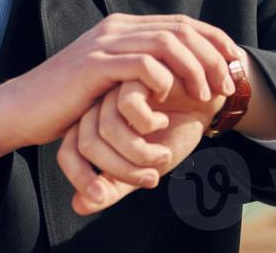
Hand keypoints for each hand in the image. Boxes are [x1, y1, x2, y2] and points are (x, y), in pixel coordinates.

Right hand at [0, 13, 241, 179]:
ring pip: (166, 43)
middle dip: (212, 56)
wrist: (23, 109)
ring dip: (194, 69)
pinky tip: (172, 99)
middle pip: (181, 29)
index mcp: (124, 29)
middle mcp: (117, 29)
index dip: (215, 41)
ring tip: (206, 96)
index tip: (236, 67)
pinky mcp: (94, 66)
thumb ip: (139, 72)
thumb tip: (180, 79)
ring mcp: (105, 44)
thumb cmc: (69, 103)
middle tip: (227, 86)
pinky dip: (164, 79)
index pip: (183, 24)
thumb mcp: (111, 82)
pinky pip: (141, 64)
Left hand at [58, 79, 226, 215]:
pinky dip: (150, 124)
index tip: (103, 195)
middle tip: (151, 178)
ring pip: (108, 129)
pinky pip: (128, 106)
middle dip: (122, 171)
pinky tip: (164, 118)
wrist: (207, 101)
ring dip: (142, 154)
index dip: (80, 178)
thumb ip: (114, 185)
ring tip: (164, 153)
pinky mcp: (133, 70)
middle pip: (88, 145)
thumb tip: (79, 205)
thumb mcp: (144, 167)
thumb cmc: (176, 130)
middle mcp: (98, 106)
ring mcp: (114, 87)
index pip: (68, 153)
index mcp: (94, 127)